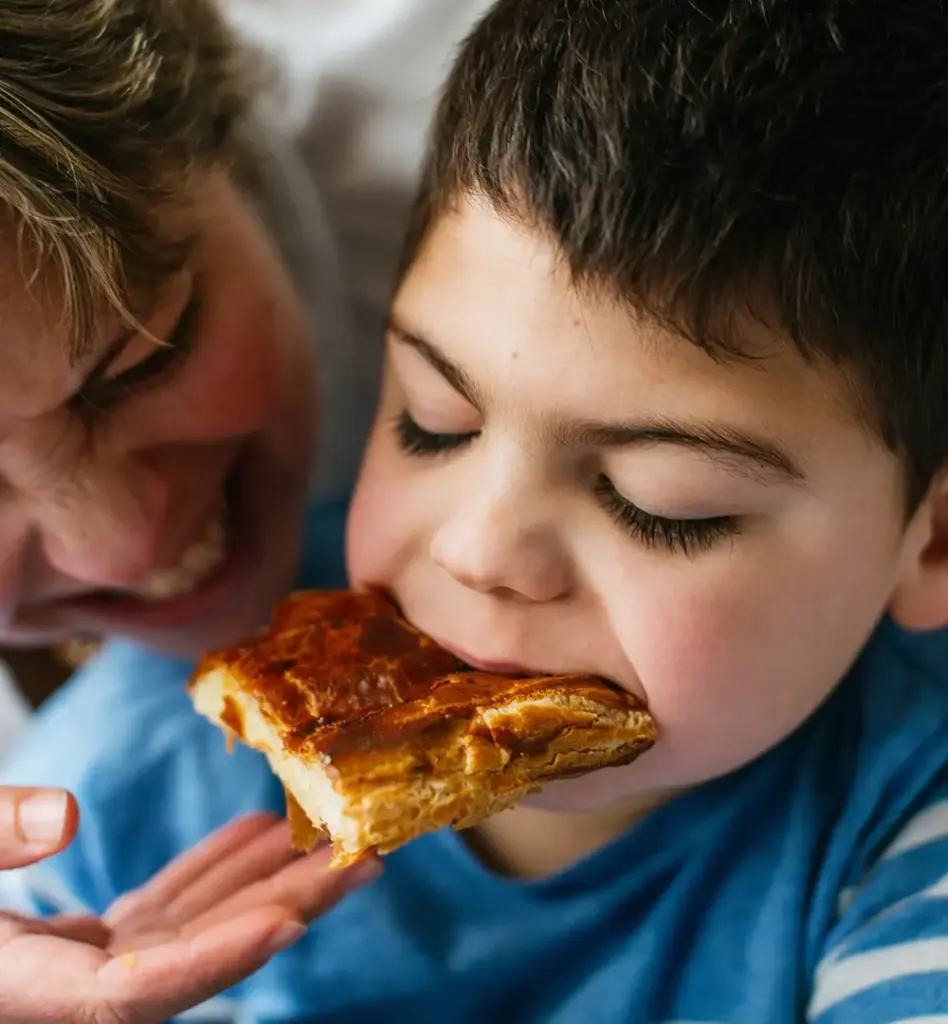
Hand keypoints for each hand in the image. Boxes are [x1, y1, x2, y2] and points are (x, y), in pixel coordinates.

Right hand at [0, 799, 378, 1023]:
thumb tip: (68, 820)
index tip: (288, 921)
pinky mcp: (65, 950)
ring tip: (330, 834)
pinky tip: (253, 835)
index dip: (211, 963)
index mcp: (12, 994)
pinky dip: (204, 874)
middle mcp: (51, 997)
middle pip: (186, 960)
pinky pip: (153, 913)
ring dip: (257, 880)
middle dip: (279, 908)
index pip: (125, 996)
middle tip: (365, 855)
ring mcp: (63, 973)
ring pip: (182, 930)